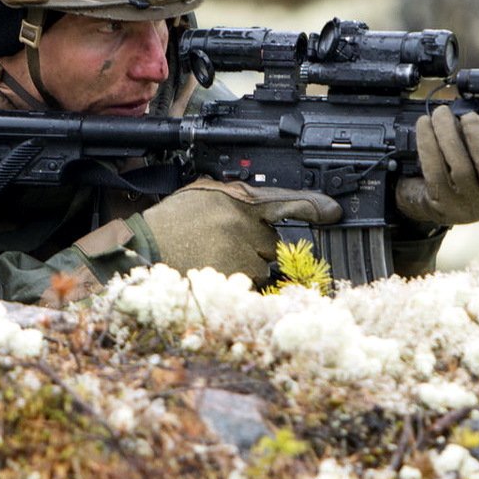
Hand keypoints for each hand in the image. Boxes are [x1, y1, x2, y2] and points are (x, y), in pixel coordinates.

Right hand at [138, 179, 342, 279]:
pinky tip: (214, 272)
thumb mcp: (203, 195)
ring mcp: (241, 251)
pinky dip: (237, 281)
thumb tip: (261, 209)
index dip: (311, 207)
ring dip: (246, 265)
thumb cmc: (170, 223)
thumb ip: (235, 198)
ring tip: (214, 258)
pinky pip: (250, 283)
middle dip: (255, 245)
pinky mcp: (235, 277)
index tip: (333, 212)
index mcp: (237, 199)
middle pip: (271, 241)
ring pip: (262, 265)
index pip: (284, 201)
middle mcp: (243, 223)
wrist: (145, 248)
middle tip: (223, 244)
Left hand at [395, 106, 478, 225]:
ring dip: (449, 134)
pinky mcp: (437, 201)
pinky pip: (433, 169)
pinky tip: (425, 125)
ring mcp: (464, 206)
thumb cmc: (468, 171)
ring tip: (441, 113)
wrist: (434, 199)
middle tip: (469, 116)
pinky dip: (428, 142)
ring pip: (461, 169)